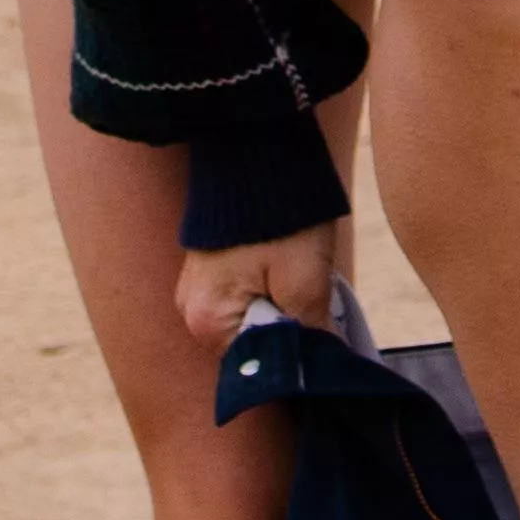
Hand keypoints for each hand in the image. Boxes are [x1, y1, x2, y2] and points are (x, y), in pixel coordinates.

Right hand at [178, 227, 342, 353]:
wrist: (256, 151)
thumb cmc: (280, 217)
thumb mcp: (306, 282)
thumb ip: (312, 335)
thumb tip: (327, 367)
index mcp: (208, 322)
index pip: (260, 368)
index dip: (297, 360)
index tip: (325, 340)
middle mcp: (192, 312)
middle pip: (255, 347)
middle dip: (290, 332)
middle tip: (317, 302)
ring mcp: (197, 290)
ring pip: (254, 322)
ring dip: (283, 311)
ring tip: (301, 278)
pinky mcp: (210, 271)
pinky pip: (245, 299)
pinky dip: (271, 293)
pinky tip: (288, 269)